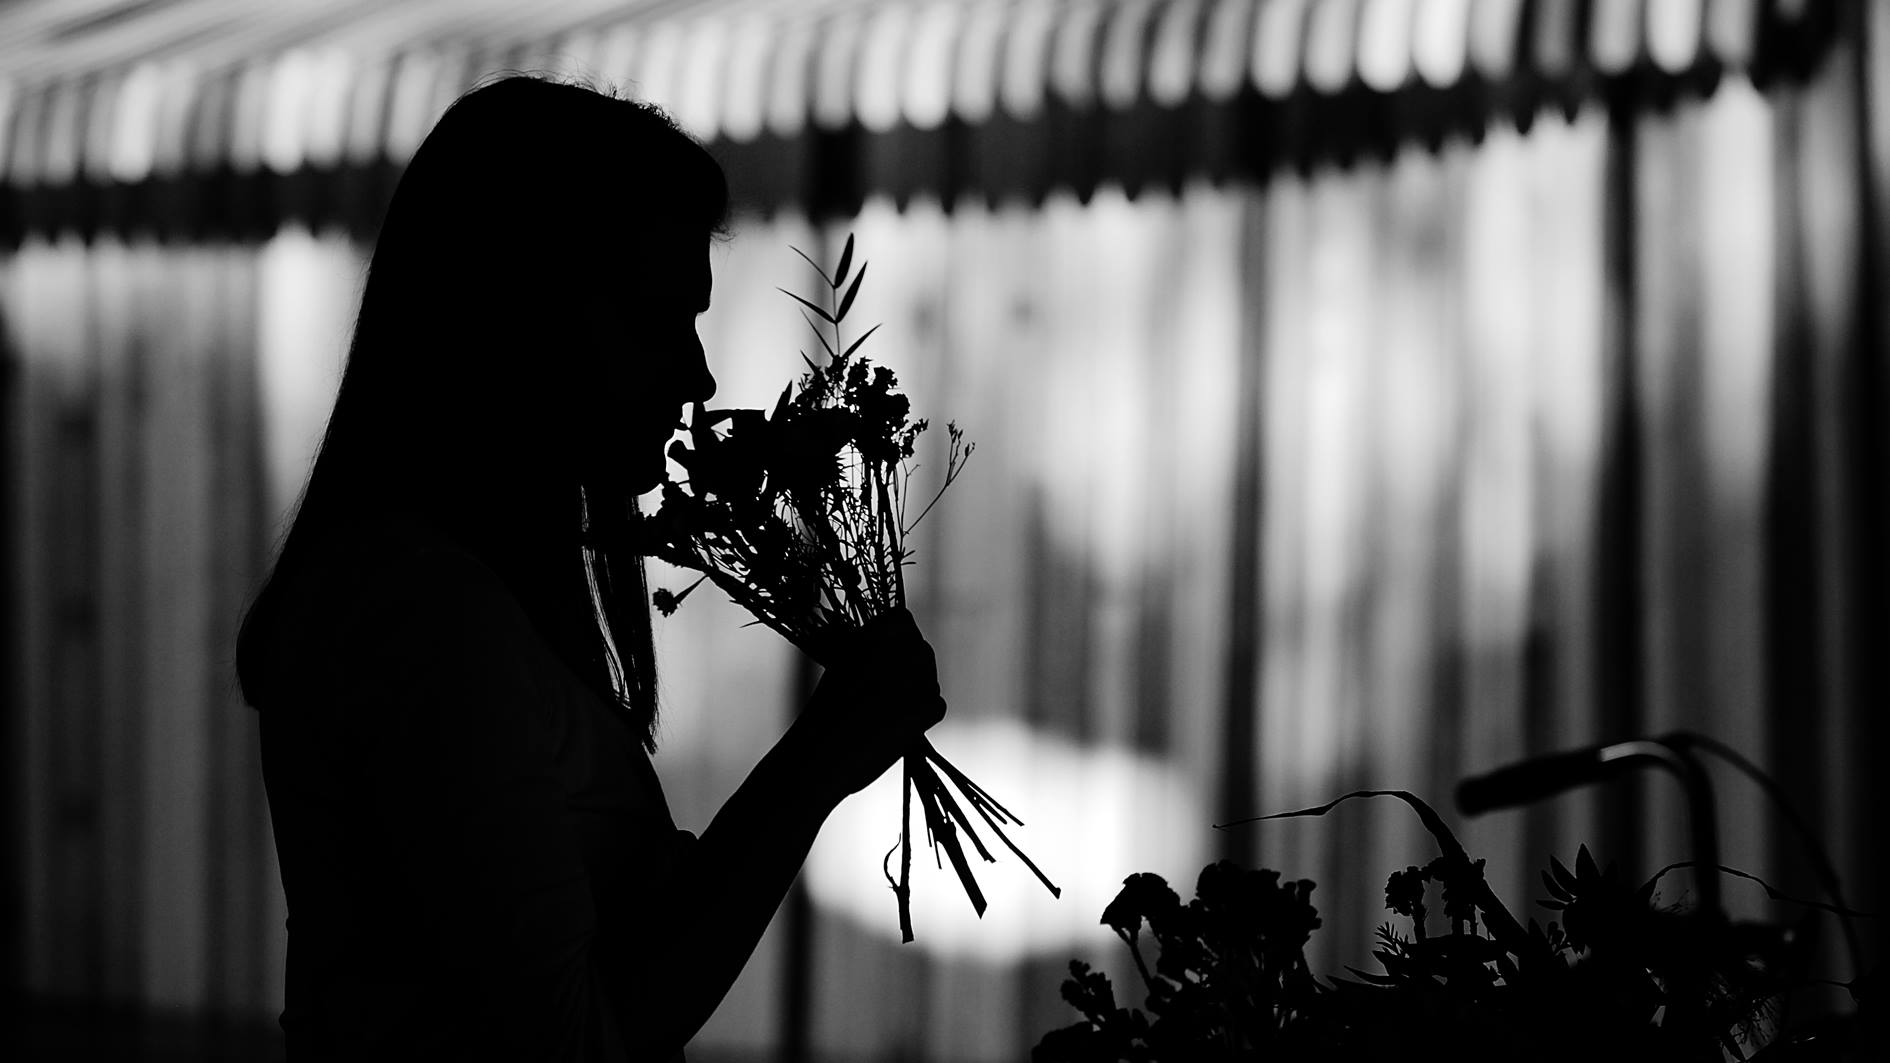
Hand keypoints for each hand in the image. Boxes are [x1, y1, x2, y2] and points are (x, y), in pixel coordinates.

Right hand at [793, 609, 946, 801]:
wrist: (826, 753)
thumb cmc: (826, 705)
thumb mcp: (842, 660)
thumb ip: (869, 643)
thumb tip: (884, 641)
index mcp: (884, 629)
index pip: (902, 619)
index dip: (890, 636)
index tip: (879, 653)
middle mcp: (910, 647)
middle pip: (919, 647)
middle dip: (905, 662)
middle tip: (881, 686)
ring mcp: (927, 677)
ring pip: (928, 676)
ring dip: (913, 687)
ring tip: (882, 708)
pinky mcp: (934, 707)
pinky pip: (935, 702)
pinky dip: (921, 712)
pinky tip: (895, 722)